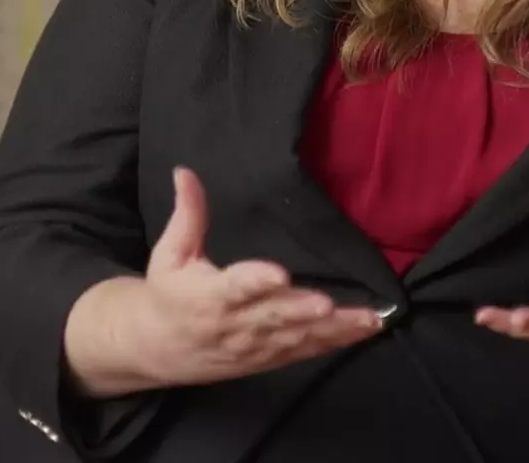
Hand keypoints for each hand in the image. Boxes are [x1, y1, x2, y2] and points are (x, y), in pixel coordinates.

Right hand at [65, 168, 381, 396]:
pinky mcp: (271, 358)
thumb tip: (185, 171)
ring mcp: (256, 345)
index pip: (235, 287)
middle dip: (301, 310)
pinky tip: (365, 329)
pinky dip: (336, 342)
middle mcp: (235, 324)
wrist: (160, 349)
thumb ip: (187, 214)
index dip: (256, 281)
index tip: (278, 274)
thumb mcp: (170, 253)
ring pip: (298, 337)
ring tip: (367, 319)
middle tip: (327, 303)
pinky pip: (306, 351)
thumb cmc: (169, 294)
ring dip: (333, 330)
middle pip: (273, 317)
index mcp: (208, 296)